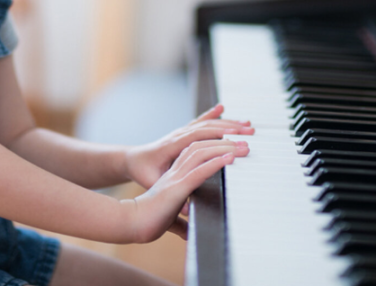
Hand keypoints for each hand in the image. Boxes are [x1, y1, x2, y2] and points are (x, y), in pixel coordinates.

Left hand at [124, 104, 253, 188]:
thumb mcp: (154, 185)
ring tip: (247, 124)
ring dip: (228, 123)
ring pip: (207, 124)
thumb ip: (170, 197)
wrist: (134, 159)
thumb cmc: (144, 172)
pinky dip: (213, 114)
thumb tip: (187, 213)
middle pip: (208, 130)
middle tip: (250, 136)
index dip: (217, 143)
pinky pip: (201, 120)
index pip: (199, 142)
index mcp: (172, 147)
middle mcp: (178, 136)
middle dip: (230, 132)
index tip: (236, 146)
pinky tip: (223, 108)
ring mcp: (181, 131)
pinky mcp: (184, 131)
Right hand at [126, 138, 246, 241]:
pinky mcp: (177, 188)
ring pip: (202, 153)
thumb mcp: (170, 220)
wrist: (130, 223)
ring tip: (243, 146)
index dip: (213, 145)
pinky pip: (199, 171)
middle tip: (245, 141)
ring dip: (224, 148)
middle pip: (201, 147)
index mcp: (175, 176)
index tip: (232, 144)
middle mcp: (176, 172)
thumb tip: (191, 235)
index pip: (196, 153)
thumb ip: (182, 224)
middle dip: (224, 141)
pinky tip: (230, 158)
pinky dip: (216, 162)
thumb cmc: (147, 220)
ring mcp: (176, 178)